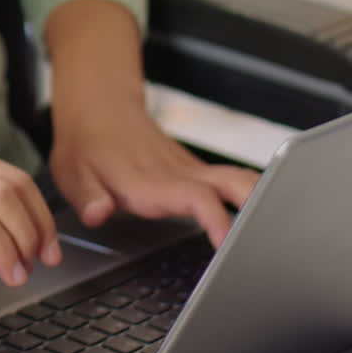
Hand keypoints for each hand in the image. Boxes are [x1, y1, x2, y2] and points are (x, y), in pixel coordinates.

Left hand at [50, 98, 259, 247]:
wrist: (97, 109)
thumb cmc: (85, 146)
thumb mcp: (72, 174)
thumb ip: (88, 197)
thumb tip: (98, 213)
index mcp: (148, 180)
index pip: (194, 198)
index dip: (215, 219)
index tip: (227, 243)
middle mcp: (177, 173)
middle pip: (234, 183)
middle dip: (259, 207)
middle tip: (272, 239)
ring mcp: (190, 169)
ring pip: (239, 179)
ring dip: (263, 200)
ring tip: (279, 233)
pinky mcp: (195, 170)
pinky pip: (232, 180)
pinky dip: (253, 198)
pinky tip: (262, 220)